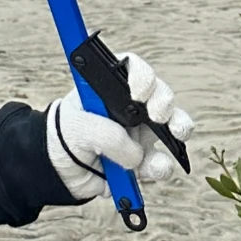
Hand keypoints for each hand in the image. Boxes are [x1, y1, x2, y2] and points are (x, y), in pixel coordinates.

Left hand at [45, 53, 194, 200]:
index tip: (138, 93)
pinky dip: (158, 167)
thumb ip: (107, 135)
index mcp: (110, 87)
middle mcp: (132, 106)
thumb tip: (137, 155)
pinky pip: (162, 163)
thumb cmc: (65, 135)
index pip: (133, 68)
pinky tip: (143, 171)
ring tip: (174, 135)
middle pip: (160, 95)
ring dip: (179, 129)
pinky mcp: (145, 159)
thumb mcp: (77, 128)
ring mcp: (142, 133)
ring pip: (174, 126)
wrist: (60, 170)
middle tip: (158, 115)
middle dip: (165, 103)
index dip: (142, 76)